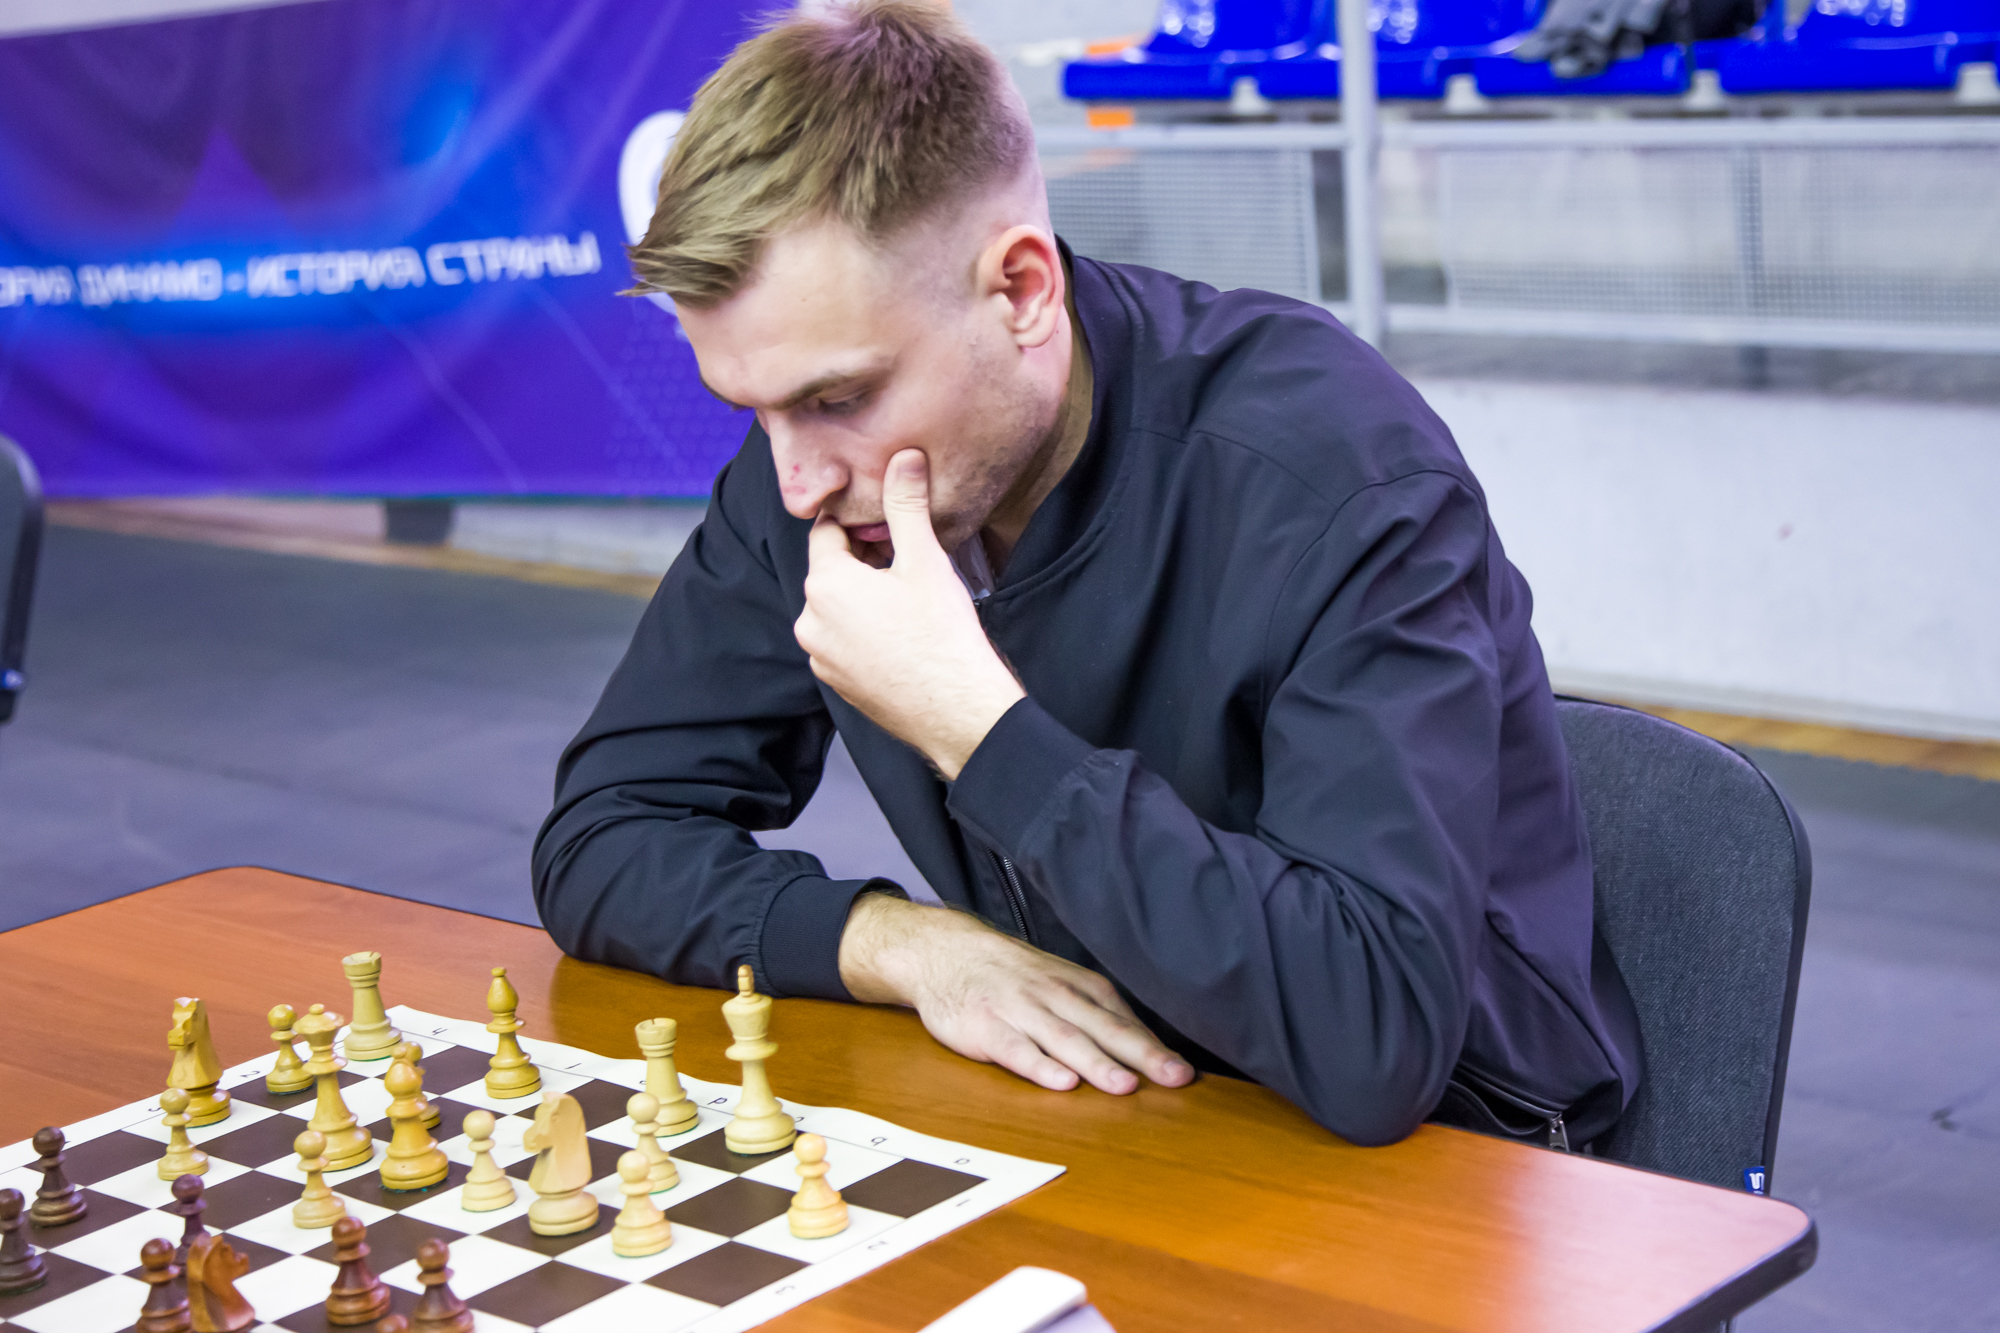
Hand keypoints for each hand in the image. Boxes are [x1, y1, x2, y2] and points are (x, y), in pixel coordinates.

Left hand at [794, 449, 1024, 778]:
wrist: (957, 711)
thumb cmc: (942, 635)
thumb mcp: (926, 559)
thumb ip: (906, 505)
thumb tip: (903, 458)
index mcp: (825, 585)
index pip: (827, 532)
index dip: (858, 523)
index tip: (887, 526)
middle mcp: (811, 621)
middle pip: (831, 571)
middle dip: (863, 561)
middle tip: (907, 562)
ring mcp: (821, 657)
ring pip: (837, 608)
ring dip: (863, 598)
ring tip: (908, 600)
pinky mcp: (837, 684)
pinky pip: (843, 642)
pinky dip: (864, 632)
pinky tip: (902, 634)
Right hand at [839, 894, 1195, 1094]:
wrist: (946, 951)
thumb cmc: (1010, 975)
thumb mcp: (1058, 981)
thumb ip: (1096, 1012)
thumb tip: (1145, 1047)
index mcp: (1077, 986)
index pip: (1122, 1019)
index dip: (1154, 1047)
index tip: (1185, 1073)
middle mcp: (1054, 996)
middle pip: (1103, 1028)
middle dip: (1142, 1055)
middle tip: (1175, 1077)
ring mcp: (1020, 1011)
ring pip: (1064, 1039)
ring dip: (1097, 1062)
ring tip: (1125, 1085)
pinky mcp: (987, 1028)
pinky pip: (1017, 1049)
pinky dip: (1041, 1066)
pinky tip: (1062, 1083)